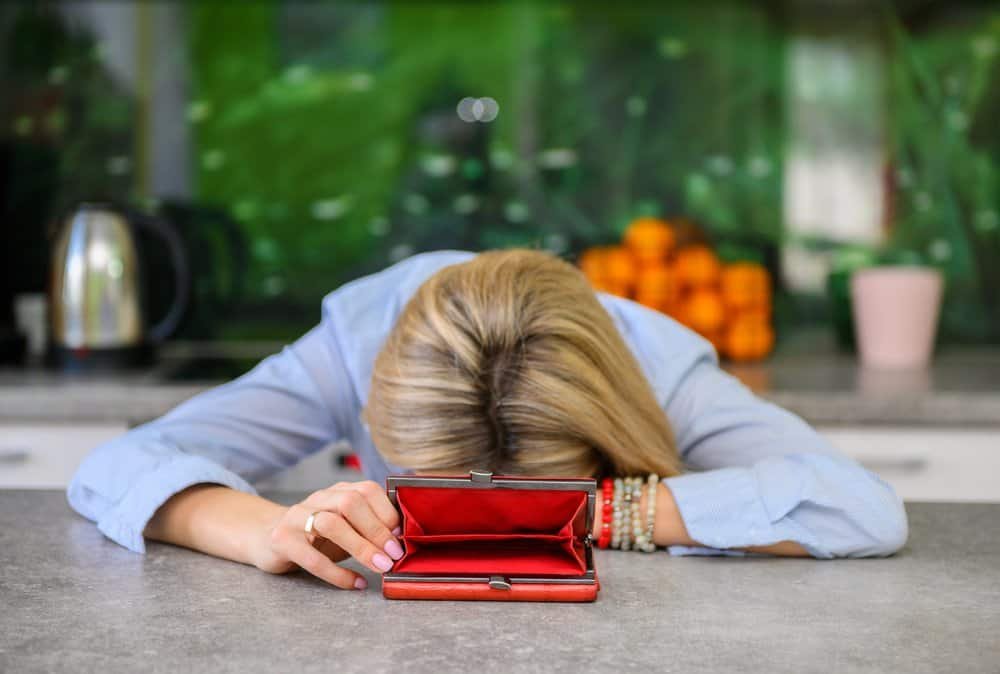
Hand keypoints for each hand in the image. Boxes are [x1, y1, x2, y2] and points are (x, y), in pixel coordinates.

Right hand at [256, 480, 403, 589]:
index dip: (387, 513)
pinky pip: (312, 557)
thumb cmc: (316, 534)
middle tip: (394, 554)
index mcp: (338, 491)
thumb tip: (402, 540)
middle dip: (377, 529)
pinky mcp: (282, 540)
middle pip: (351, 503)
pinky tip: (355, 582)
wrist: (265, 535)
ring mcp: (297, 517)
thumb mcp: (344, 524)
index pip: (367, 490)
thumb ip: (368, 525)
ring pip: (331, 524)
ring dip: (361, 547)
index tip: (402, 536)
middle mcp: (318, 499)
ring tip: (380, 567)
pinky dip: (337, 573)